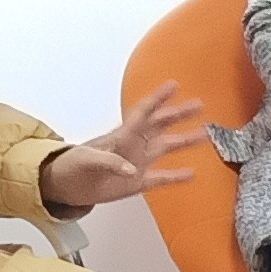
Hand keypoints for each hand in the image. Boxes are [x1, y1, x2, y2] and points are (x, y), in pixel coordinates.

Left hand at [38, 82, 208, 210]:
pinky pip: (161, 177)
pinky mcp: (137, 182)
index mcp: (121, 135)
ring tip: (205, 135)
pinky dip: (176, 176)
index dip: (158, 98)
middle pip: (160, 125)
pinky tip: (191, 174)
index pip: (143, 112)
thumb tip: (130, 169)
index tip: (173, 85)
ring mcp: (137, 162)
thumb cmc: (72, 167)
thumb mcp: (87, 160)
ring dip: (185, 141)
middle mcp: (133, 145)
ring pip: (166, 147)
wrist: (65, 185)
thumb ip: (109, 162)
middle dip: (179, 114)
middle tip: (198, 104)